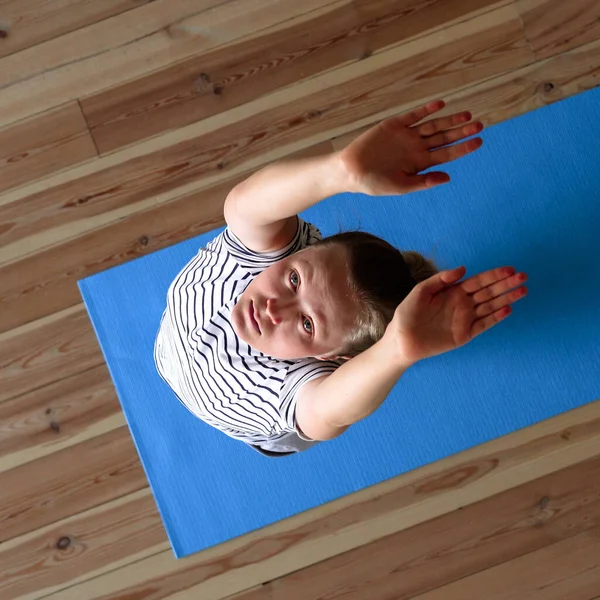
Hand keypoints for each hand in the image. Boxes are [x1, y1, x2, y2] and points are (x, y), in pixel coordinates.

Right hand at [339, 100, 483, 194]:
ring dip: (449, 120)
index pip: (446, 154)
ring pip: (433, 125)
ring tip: (466, 114)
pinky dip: (426, 110)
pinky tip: (440, 105)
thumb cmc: (375, 183)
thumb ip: (424, 182)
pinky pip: (413, 116)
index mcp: (420, 163)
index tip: (478, 142)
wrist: (351, 171)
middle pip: (444, 137)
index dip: (463, 148)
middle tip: (480, 125)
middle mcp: (416, 148)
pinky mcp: (394, 125)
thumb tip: (448, 177)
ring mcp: (406, 135)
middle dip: (461, 131)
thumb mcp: (401, 186)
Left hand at [386, 266, 527, 364]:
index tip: (510, 269)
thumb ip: (441, 279)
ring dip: (506, 299)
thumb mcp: (421, 291)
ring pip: (490, 307)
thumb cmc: (408, 314)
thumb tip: (463, 268)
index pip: (478, 281)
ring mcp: (465, 319)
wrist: (402, 340)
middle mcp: (462, 304)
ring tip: (522, 291)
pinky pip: (484, 325)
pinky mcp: (465, 334)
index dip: (494, 275)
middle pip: (488, 292)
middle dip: (506, 285)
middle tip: (523, 277)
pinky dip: (496, 318)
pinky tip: (508, 310)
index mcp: (453, 292)